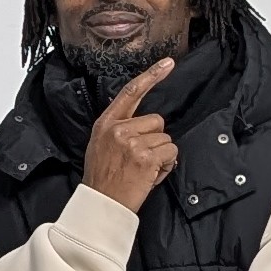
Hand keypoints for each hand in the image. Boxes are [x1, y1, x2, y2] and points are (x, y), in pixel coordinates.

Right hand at [81, 58, 178, 212]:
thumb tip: (145, 124)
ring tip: (142, 171)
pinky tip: (150, 176)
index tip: (168, 64)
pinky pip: (170, 154)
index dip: (151, 76)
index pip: (131, 92)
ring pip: (165, 139)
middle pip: (156, 121)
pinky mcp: (145, 157)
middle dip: (154, 140)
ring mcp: (132, 142)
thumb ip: (119, 129)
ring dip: (160, 156)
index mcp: (106, 123)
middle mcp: (118, 129)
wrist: (100, 206)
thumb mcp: (100, 146)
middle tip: (138, 161)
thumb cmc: (103, 180)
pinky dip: (166, 166)